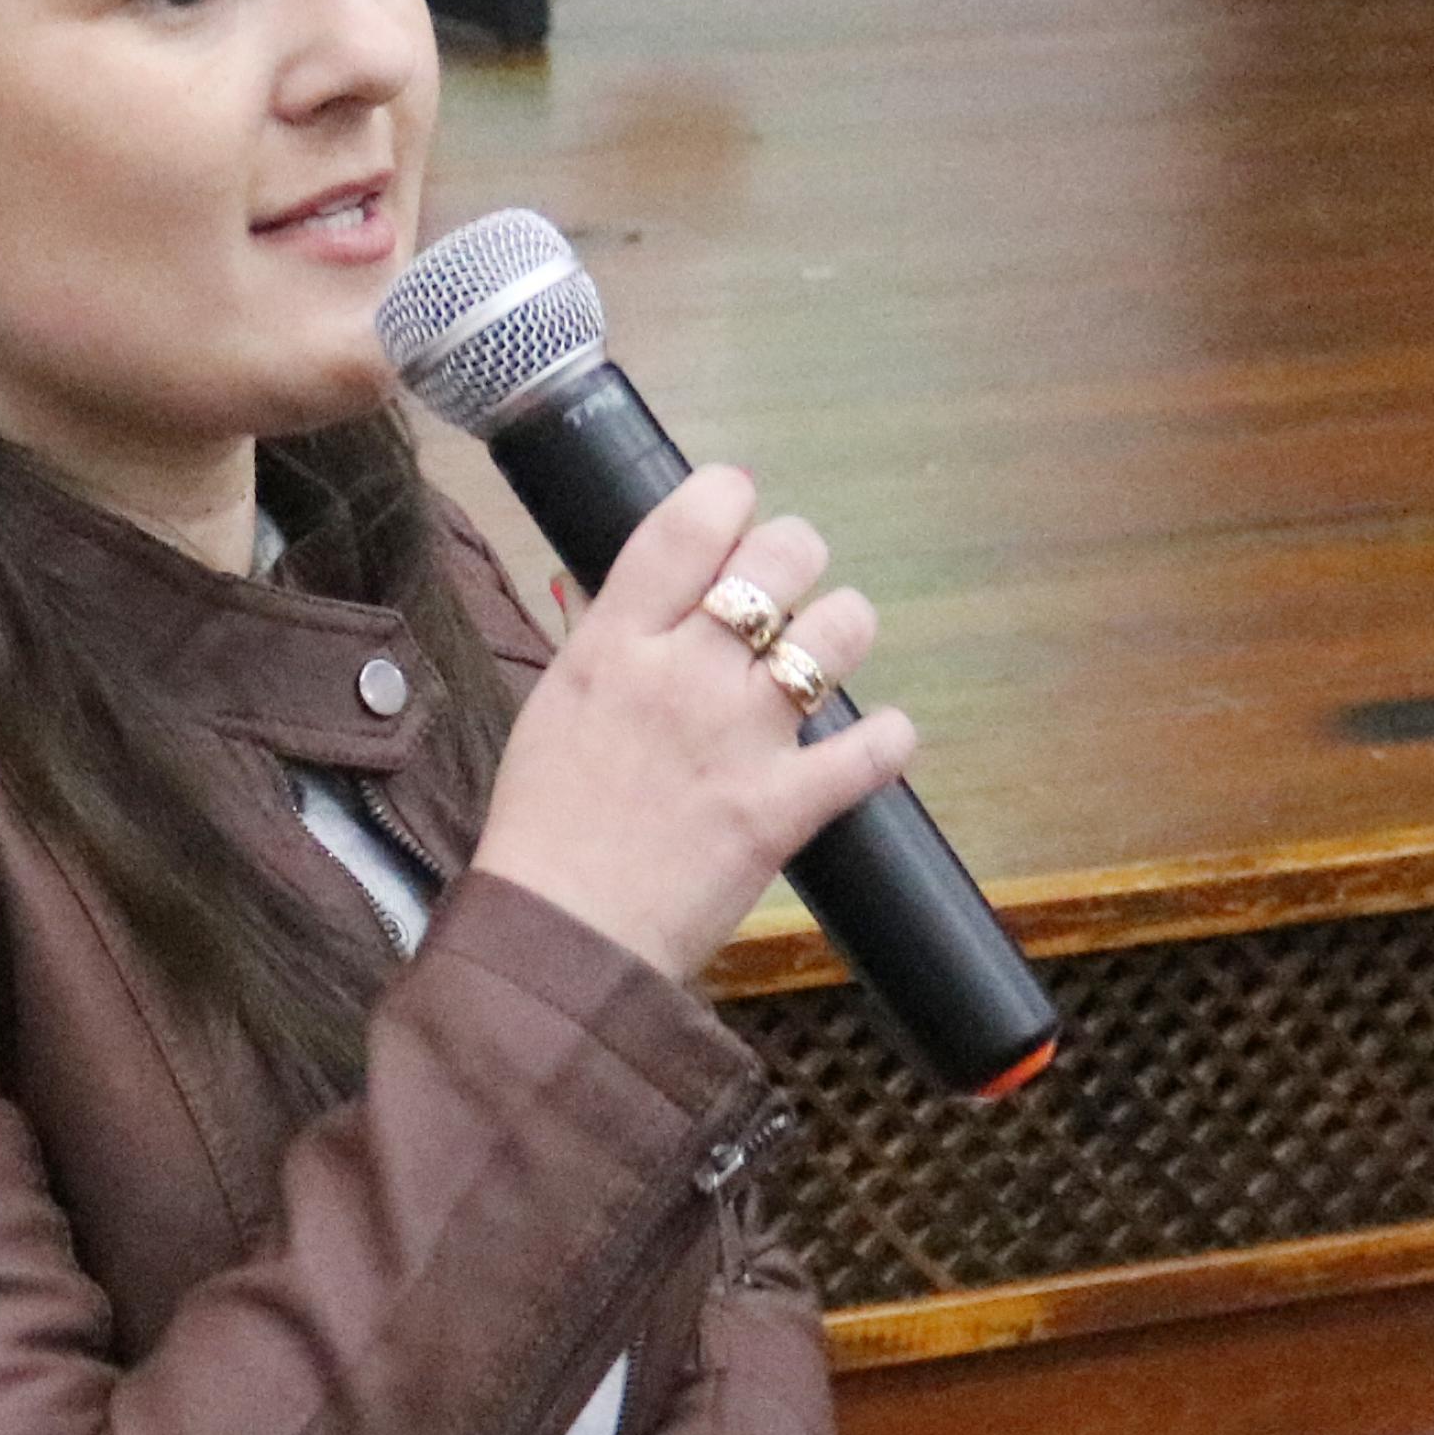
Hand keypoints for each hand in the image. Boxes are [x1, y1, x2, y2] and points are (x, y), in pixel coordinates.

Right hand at [465, 467, 920, 984]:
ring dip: (843, 631)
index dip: (730, 497)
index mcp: (615, 644)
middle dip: (795, 558)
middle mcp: (684, 673)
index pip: (690, 523)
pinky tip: (876, 744)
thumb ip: (606, 643)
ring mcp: (741, 738)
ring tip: (822, 659)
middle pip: (781, 559)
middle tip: (785, 592)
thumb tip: (635, 594)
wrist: (560, 938)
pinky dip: (889, 740)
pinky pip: (875, 746)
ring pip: (840, 630)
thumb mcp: (556, 706)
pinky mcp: (786, 807)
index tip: (738, 512)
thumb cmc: (544, 825)